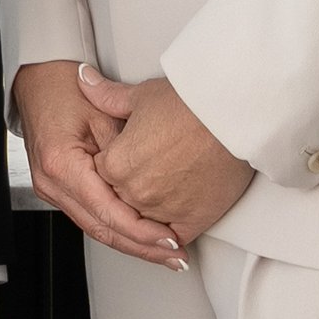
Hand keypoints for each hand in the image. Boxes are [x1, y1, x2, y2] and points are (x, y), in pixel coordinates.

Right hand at [10, 58, 184, 266]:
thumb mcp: (106, 114)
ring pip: (97, 229)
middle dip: (142, 247)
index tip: (169, 239)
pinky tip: (142, 238)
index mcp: (61, 163)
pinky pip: (92, 218)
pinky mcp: (60, 191)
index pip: (106, 211)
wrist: (41, 84)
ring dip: (133, 244)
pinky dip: (119, 230)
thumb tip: (156, 185)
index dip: (141, 231)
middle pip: (102, 228)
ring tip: (166, 254)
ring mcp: (52, 190)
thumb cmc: (67, 90)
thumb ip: (128, 151)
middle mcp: (52, 183)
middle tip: (176, 256)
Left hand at [87, 66, 255, 245]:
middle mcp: (135, 192)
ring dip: (153, 210)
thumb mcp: (141, 95)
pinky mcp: (192, 220)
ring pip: (147, 221)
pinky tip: (178, 218)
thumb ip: (107, 95)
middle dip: (133, 187)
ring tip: (169, 188)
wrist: (233, 115)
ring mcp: (163, 209)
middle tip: (153, 169)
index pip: (102, 175)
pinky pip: (174, 237)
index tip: (131, 156)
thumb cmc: (192, 103)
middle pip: (122, 199)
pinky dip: (174, 231)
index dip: (115, 164)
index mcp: (116, 165)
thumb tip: (85, 81)